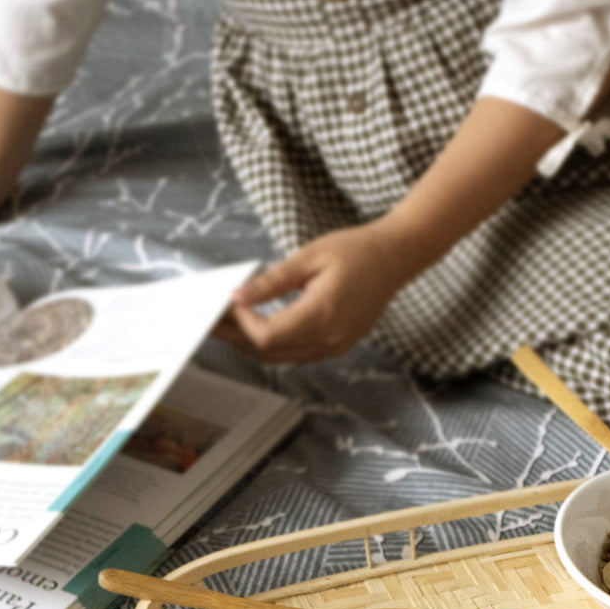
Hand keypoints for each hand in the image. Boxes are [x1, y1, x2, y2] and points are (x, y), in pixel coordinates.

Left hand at [220, 220, 418, 363]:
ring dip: (254, 344)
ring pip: (283, 358)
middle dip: (238, 337)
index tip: (228, 302)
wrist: (395, 258)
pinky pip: (299, 354)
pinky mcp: (339, 344)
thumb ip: (272, 282)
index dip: (241, 323)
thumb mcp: (308, 257)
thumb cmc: (356, 250)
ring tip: (231, 325)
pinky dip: (275, 345)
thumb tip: (239, 296)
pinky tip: (259, 328)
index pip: (267, 335)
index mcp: (322, 314)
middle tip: (214, 319)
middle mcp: (330, 337)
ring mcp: (336, 345)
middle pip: (271, 353)